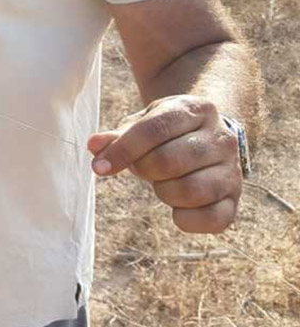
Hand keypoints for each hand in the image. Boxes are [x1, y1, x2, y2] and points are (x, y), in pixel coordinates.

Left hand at [87, 95, 241, 233]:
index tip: (99, 167)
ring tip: (162, 182)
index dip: (122, 151)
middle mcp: (220, 137)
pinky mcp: (235, 199)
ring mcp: (232, 169)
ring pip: (190, 190)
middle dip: (143, 170)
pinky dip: (187, 219)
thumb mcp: (143, 123)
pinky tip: (177, 207)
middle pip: (168, 161)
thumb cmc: (166, 131)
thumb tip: (94, 146)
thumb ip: (117, 136)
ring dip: (163, 192)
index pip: (154, 130)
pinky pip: (213, 220)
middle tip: (142, 168)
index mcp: (194, 109)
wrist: (208, 135)